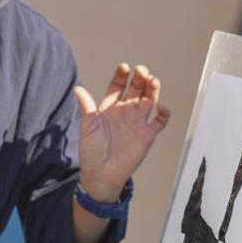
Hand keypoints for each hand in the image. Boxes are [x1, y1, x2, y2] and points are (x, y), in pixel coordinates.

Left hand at [74, 63, 172, 200]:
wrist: (102, 174)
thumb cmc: (91, 152)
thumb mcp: (87, 127)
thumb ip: (86, 107)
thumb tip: (77, 89)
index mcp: (110, 107)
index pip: (118, 85)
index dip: (122, 75)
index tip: (124, 68)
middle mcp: (125, 111)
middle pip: (137, 88)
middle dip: (140, 77)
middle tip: (141, 70)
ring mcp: (137, 121)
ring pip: (150, 99)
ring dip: (153, 88)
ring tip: (152, 80)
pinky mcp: (147, 134)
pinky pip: (160, 120)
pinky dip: (164, 112)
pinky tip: (161, 106)